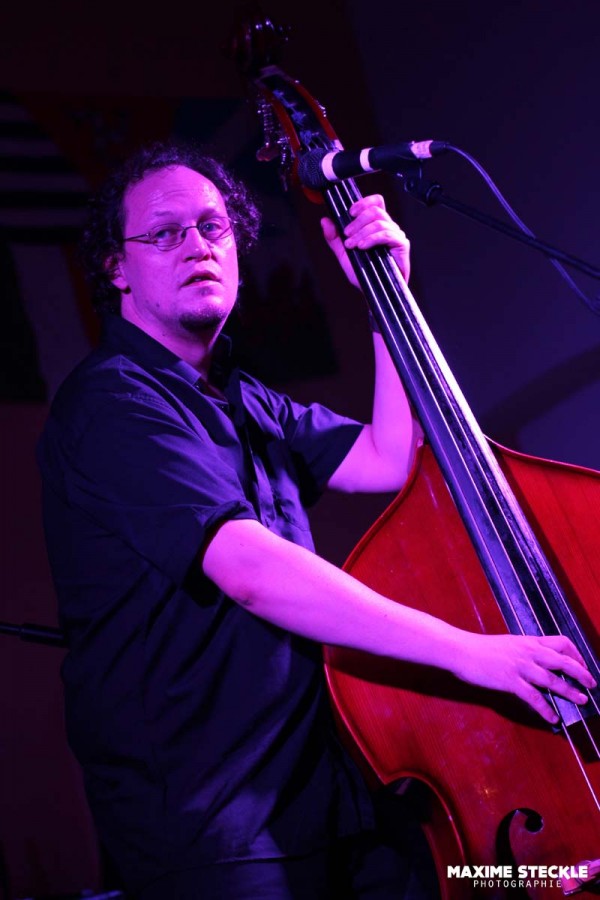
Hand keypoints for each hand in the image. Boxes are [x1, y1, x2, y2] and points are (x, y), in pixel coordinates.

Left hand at [321, 194, 409, 287]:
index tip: (349, 213)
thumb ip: (334, 238)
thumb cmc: (364, 274)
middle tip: (347, 235)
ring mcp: (396, 235)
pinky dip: (372, 239)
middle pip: (375, 210)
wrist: (374, 292)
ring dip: (362, 232)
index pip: (375, 202)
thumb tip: (325, 221)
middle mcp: (388, 227)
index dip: (363, 202)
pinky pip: (386, 234)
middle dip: (357, 221)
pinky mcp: (401, 245)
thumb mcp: (344, 254)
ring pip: (379, 222)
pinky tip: (362, 246)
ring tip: (352, 245)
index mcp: (376, 225)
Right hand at [452, 632, 595, 723]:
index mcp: (528, 641)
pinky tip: (553, 718)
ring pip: (552, 680)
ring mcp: (520, 667)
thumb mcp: (508, 644)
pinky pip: (534, 697)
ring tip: (581, 700)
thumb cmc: (481, 648)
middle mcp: (528, 652)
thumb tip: (537, 661)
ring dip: (570, 692)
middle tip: (591, 684)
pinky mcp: (510, 681)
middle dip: (581, 673)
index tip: (582, 664)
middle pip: (563, 661)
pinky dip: (546, 709)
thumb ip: (524, 651)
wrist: (461, 650)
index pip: (561, 642)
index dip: (576, 654)